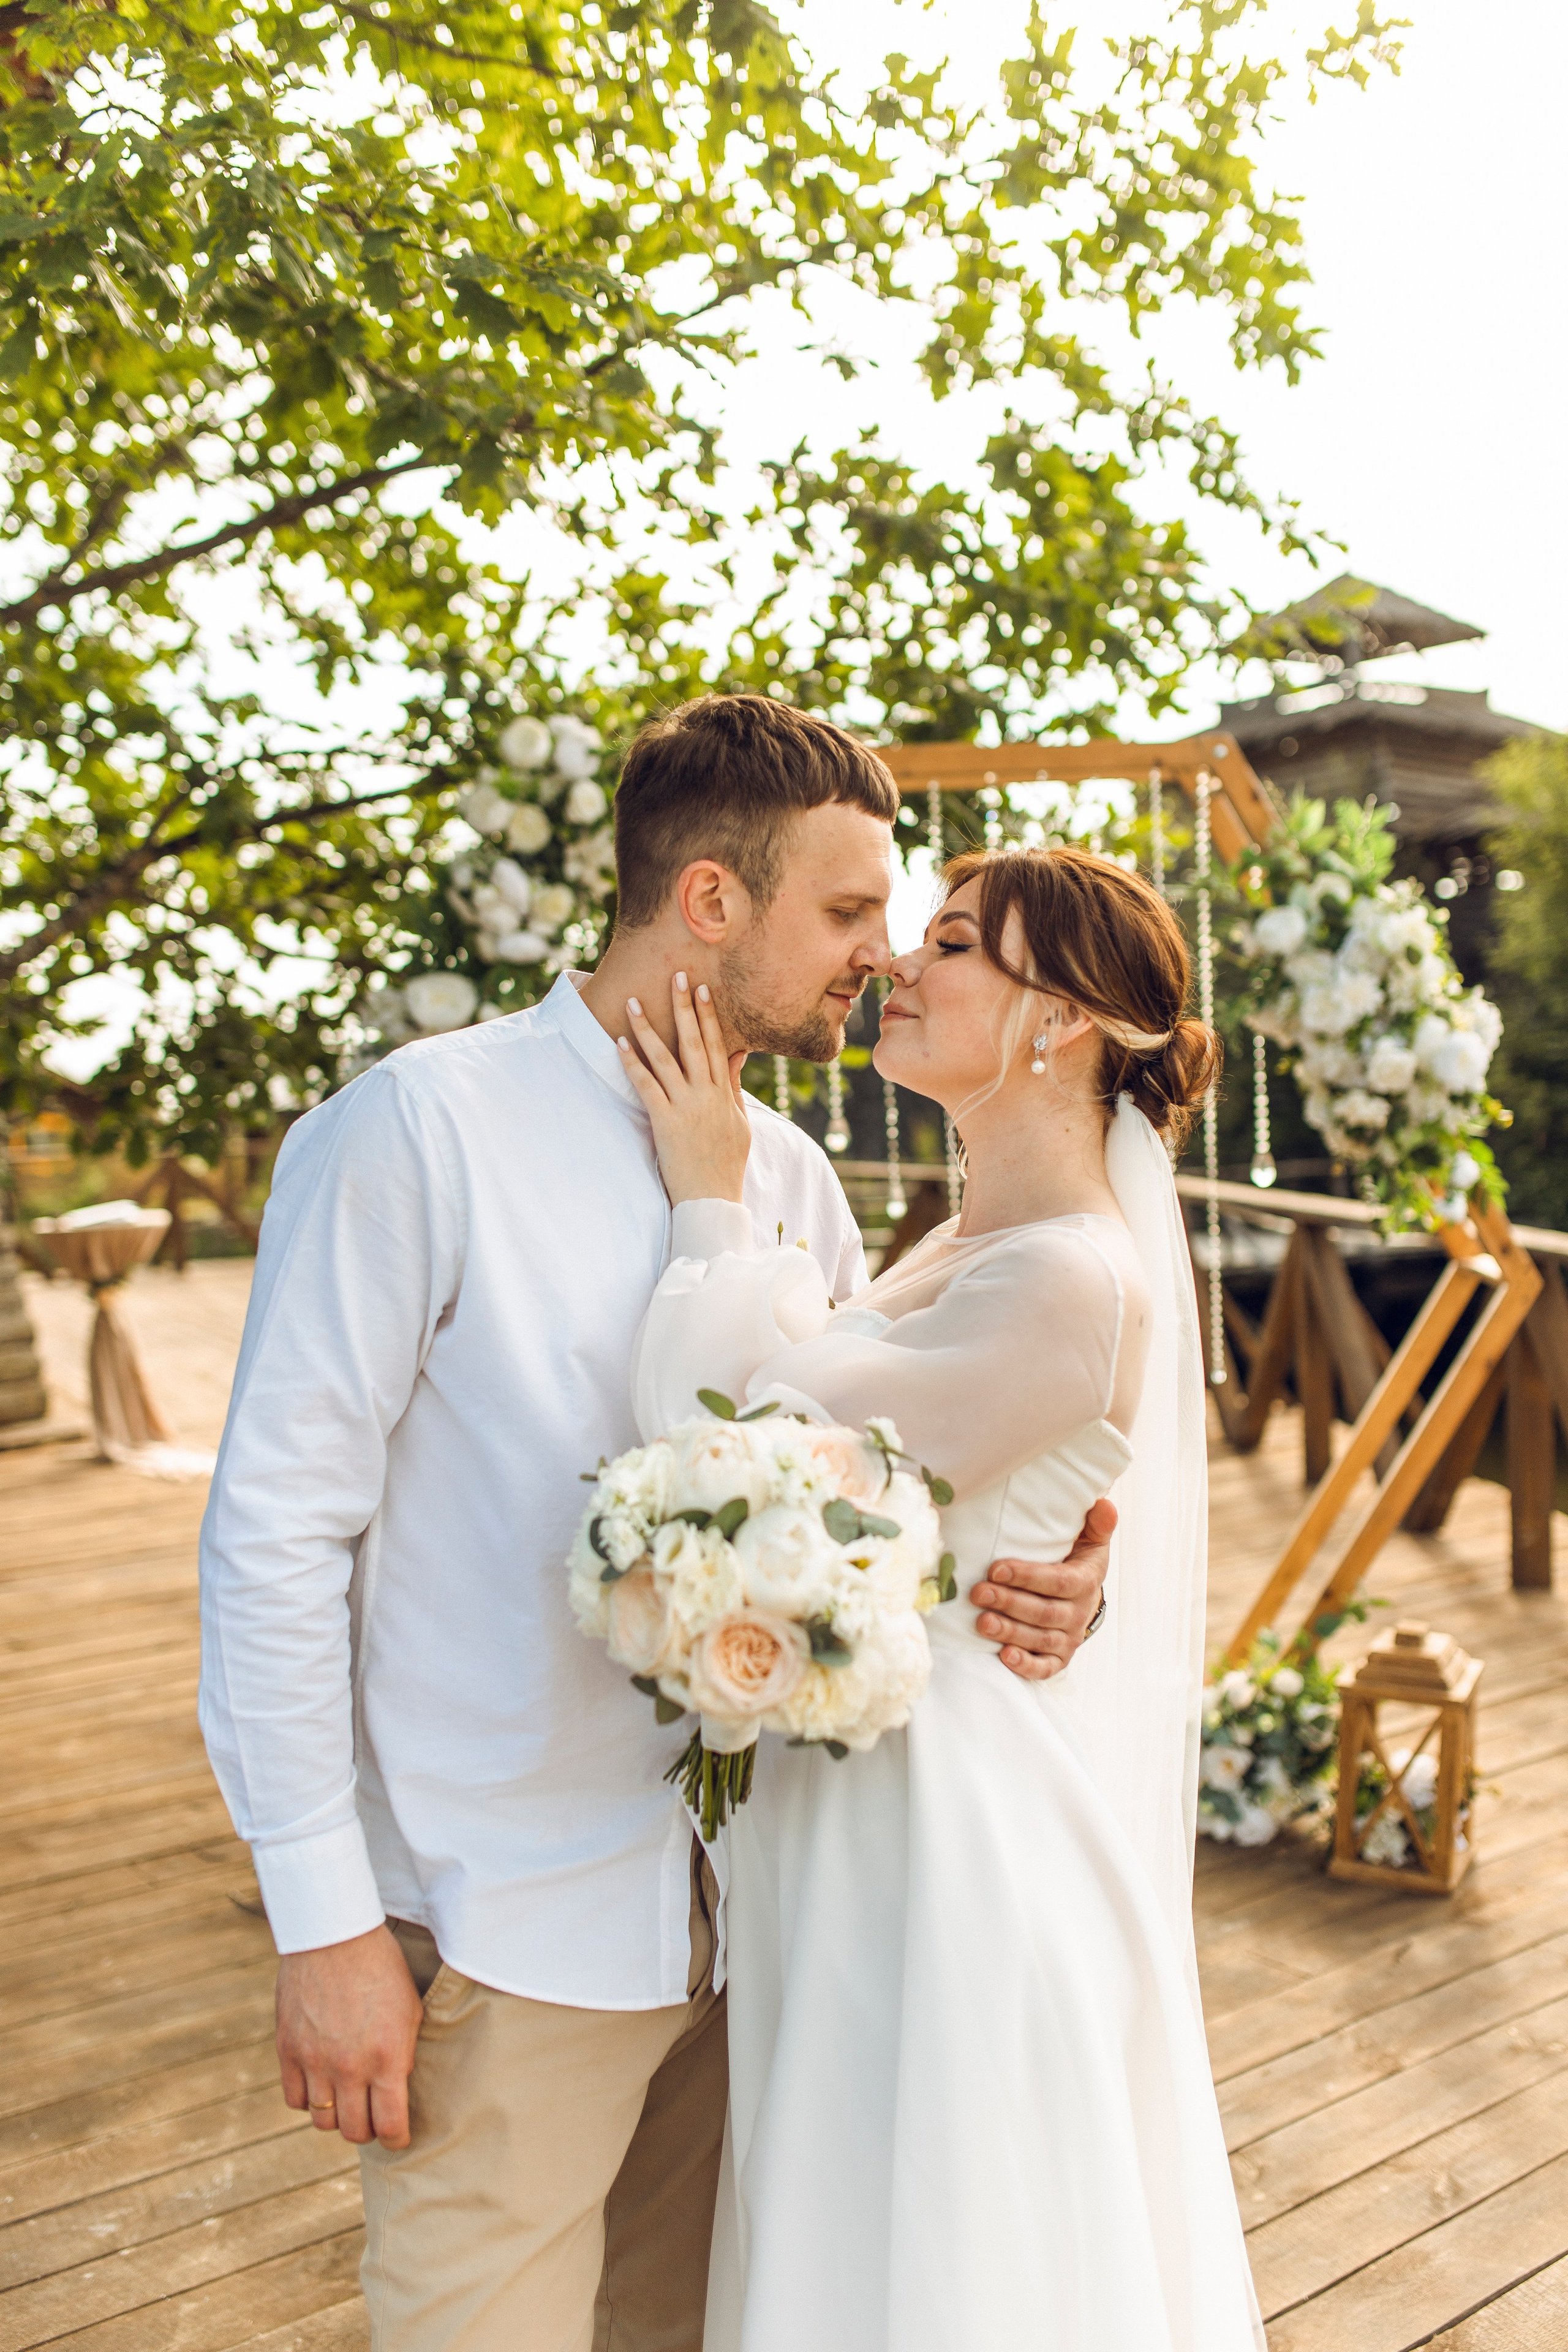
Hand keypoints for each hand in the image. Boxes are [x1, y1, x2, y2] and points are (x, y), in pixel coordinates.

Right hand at [276, 1923, 423, 2147]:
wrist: (334, 1934)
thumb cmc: (381, 1968)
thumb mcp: (409, 2010)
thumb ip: (403, 2056)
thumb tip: (396, 2092)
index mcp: (387, 2056)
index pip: (391, 2125)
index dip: (397, 2138)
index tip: (399, 2136)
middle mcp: (350, 2066)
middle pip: (355, 2131)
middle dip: (368, 2130)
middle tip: (372, 2117)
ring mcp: (315, 2060)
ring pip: (322, 2121)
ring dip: (337, 2116)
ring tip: (346, 2098)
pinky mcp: (288, 2050)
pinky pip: (295, 2099)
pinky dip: (308, 2099)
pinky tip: (320, 2082)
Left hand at [618, 972, 751, 1205]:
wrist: (713, 1200)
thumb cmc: (726, 1164)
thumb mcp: (740, 1122)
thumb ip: (733, 1086)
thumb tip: (737, 1051)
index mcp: (724, 1094)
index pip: (717, 1045)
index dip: (709, 1015)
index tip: (701, 989)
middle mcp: (707, 1095)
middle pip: (694, 1042)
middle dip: (684, 1007)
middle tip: (676, 975)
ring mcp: (687, 1107)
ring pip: (666, 1058)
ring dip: (647, 1028)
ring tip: (633, 1002)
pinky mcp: (666, 1122)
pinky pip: (646, 1086)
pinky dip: (632, 1063)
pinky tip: (620, 1044)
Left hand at [971, 1495, 1114, 1681]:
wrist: (1083, 1597)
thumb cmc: (1076, 1560)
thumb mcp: (1089, 1539)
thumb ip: (1096, 1523)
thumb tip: (1104, 1504)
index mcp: (1084, 1581)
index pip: (1057, 1581)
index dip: (1028, 1576)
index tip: (996, 1569)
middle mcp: (1078, 1612)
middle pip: (1044, 1612)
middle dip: (1009, 1602)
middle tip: (978, 1593)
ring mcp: (1069, 1638)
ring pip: (1040, 1639)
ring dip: (1010, 1632)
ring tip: (982, 1623)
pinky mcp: (1058, 1658)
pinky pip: (1045, 1667)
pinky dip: (1026, 1665)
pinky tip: (1004, 1657)